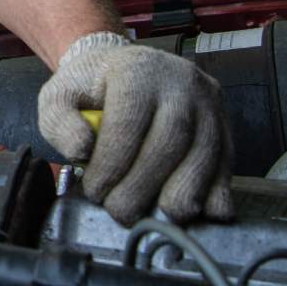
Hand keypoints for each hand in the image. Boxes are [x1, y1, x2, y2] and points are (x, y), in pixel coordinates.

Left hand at [38, 32, 234, 225]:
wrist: (121, 67)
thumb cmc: (88, 88)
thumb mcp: (59, 97)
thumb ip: (61, 123)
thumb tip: (81, 152)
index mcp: (136, 71)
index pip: (129, 121)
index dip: (113, 163)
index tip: (95, 191)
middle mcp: (180, 81)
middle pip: (171, 137)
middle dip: (146, 183)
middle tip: (122, 213)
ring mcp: (207, 101)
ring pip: (206, 149)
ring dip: (186, 190)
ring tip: (163, 219)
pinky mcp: (223, 121)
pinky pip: (227, 156)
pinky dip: (219, 188)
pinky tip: (207, 213)